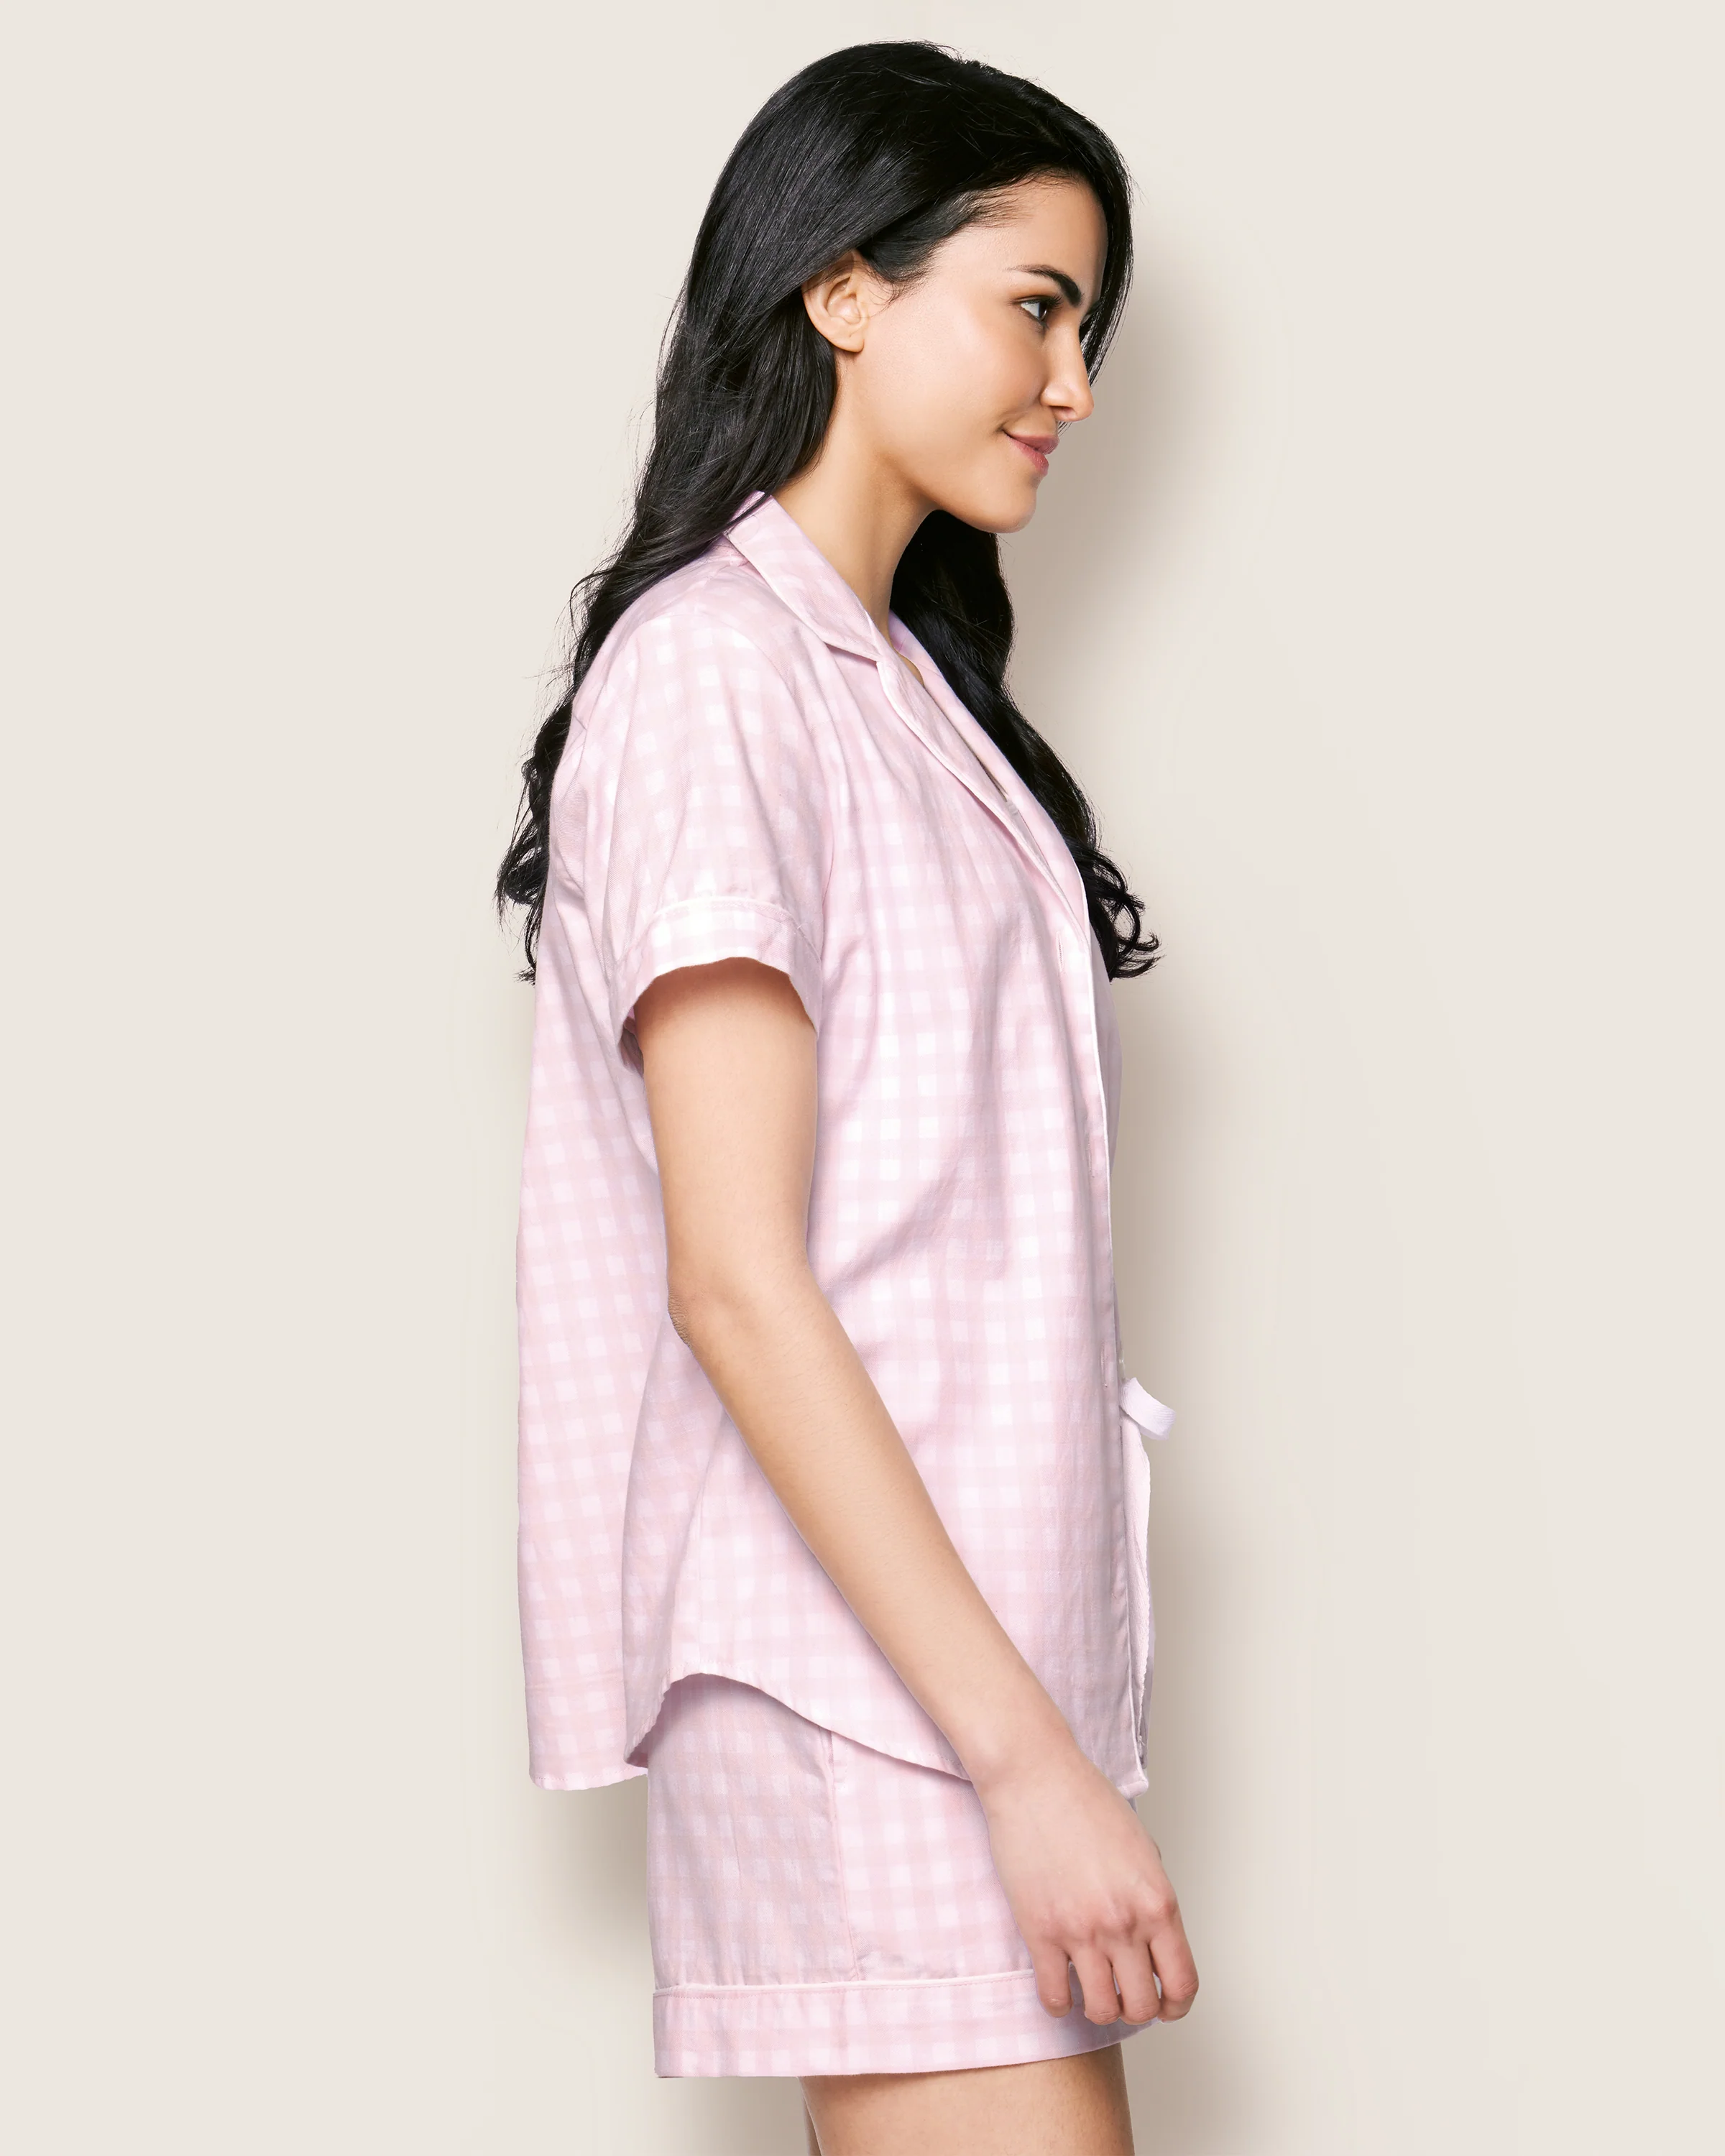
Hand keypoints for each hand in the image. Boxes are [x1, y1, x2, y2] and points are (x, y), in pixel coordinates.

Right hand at [977, 1739, 1198, 2027]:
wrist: (1035, 1776)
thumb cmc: (1085, 1800)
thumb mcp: (1142, 1848)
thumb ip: (1151, 1896)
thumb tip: (1153, 1936)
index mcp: (1157, 1901)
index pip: (1183, 1982)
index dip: (1177, 2006)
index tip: (1167, 2007)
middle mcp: (1124, 1922)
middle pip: (1142, 2005)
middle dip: (1137, 2008)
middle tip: (1126, 1995)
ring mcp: (1081, 1931)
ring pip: (1101, 2009)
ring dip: (1099, 2008)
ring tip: (1093, 1991)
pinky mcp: (1040, 1932)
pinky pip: (1054, 1996)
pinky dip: (1059, 2003)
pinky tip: (1060, 1988)